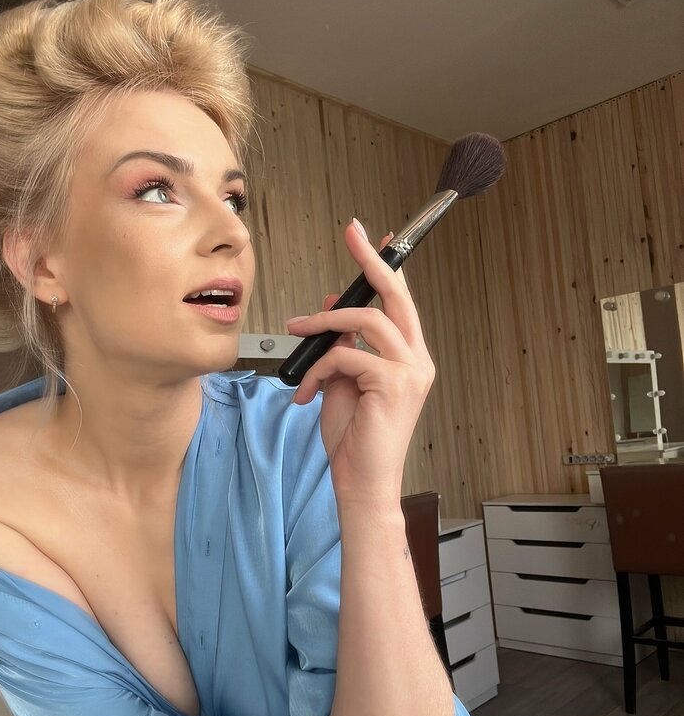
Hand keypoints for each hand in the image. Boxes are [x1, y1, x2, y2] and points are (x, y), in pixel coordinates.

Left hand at [286, 221, 434, 501]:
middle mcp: (417, 361)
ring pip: (366, 321)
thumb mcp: (341, 382)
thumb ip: (341, 345)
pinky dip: (318, 368)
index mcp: (409, 358)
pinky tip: (306, 391)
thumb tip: (329, 306)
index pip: (400, 302)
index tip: (371, 238)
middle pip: (396, 296)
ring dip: (324, 323)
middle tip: (353, 233)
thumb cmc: (354, 438)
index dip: (385, 267)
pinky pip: (346, 356)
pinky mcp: (393, 384)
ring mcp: (410, 372)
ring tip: (297, 331)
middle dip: (371, 260)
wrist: (361, 482)